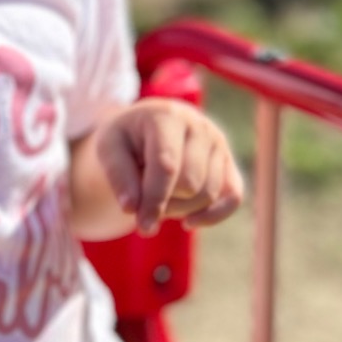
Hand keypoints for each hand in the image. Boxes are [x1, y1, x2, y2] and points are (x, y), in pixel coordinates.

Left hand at [94, 98, 243, 234]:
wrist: (147, 126)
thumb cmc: (126, 139)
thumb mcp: (108, 149)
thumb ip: (118, 177)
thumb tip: (132, 209)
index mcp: (167, 116)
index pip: (167, 166)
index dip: (154, 200)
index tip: (142, 225)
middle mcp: (199, 126)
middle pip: (190, 184)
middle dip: (165, 203)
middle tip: (144, 199)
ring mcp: (218, 143)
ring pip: (207, 194)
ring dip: (180, 209)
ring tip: (159, 198)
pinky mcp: (229, 161)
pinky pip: (233, 197)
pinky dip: (213, 216)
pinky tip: (188, 222)